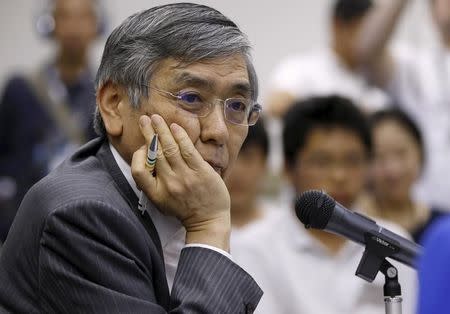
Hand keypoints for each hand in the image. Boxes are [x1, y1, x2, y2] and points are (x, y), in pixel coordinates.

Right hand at [131, 114, 230, 250]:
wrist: (209, 221)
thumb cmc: (184, 209)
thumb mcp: (162, 202)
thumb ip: (153, 182)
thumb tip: (147, 158)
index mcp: (156, 193)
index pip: (138, 172)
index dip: (138, 156)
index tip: (142, 146)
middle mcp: (169, 184)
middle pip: (155, 153)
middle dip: (148, 133)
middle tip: (143, 118)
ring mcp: (185, 177)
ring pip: (169, 148)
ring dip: (161, 130)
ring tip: (156, 117)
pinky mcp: (201, 172)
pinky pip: (188, 150)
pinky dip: (180, 136)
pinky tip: (175, 127)